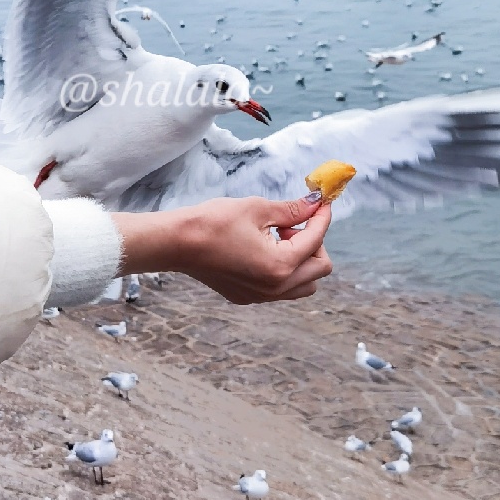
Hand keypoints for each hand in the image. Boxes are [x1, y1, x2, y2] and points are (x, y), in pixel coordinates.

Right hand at [112, 195, 332, 304]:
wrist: (177, 243)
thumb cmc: (213, 222)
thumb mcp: (257, 208)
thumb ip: (292, 210)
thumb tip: (315, 203)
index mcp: (280, 265)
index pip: (316, 240)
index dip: (322, 217)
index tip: (322, 202)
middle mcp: (275, 288)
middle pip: (319, 269)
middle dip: (314, 242)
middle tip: (293, 222)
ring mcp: (261, 296)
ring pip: (304, 284)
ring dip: (302, 259)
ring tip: (277, 237)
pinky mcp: (248, 297)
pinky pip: (282, 289)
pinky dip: (284, 269)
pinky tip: (263, 248)